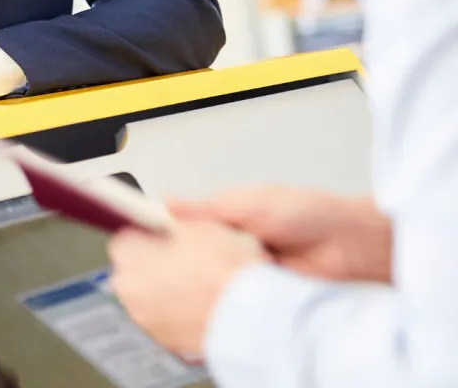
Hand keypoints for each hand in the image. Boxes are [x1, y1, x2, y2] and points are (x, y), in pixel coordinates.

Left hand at [107, 220, 265, 356]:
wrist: (249, 318)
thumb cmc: (223, 273)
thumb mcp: (200, 227)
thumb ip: (175, 222)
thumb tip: (173, 222)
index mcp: (129, 258)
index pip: (124, 238)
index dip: (147, 234)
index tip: (162, 234)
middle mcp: (130, 292)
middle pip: (133, 270)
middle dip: (152, 262)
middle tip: (182, 257)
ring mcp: (147, 320)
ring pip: (149, 296)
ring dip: (165, 289)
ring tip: (198, 282)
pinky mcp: (168, 341)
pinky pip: (167, 318)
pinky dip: (179, 311)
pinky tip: (203, 303)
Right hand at [170, 187, 391, 282]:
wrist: (348, 245)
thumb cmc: (304, 212)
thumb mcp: (245, 203)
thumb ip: (205, 208)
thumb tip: (167, 201)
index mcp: (225, 219)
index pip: (186, 231)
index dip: (170, 237)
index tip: (152, 243)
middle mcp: (234, 247)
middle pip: (197, 259)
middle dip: (192, 262)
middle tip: (183, 265)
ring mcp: (246, 272)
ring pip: (216, 280)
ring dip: (217, 280)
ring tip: (216, 277)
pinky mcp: (260, 295)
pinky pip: (238, 299)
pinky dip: (235, 298)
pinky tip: (232, 294)